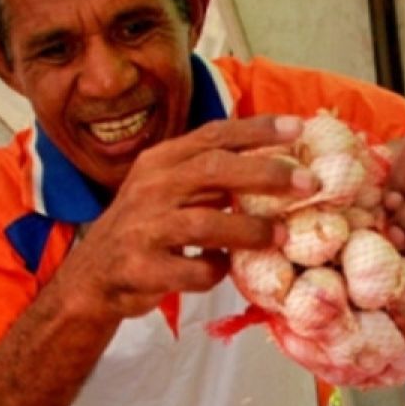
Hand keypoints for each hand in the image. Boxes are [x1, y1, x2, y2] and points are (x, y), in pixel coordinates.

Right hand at [54, 115, 316, 321]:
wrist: (95, 276)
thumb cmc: (149, 227)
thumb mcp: (174, 189)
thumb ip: (215, 175)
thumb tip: (282, 162)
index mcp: (163, 161)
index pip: (213, 135)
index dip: (257, 130)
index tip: (298, 128)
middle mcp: (151, 187)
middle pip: (213, 170)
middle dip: (266, 174)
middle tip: (309, 184)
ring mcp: (143, 228)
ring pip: (204, 223)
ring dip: (250, 230)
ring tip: (282, 236)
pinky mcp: (142, 268)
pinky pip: (192, 270)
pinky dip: (215, 270)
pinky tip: (224, 268)